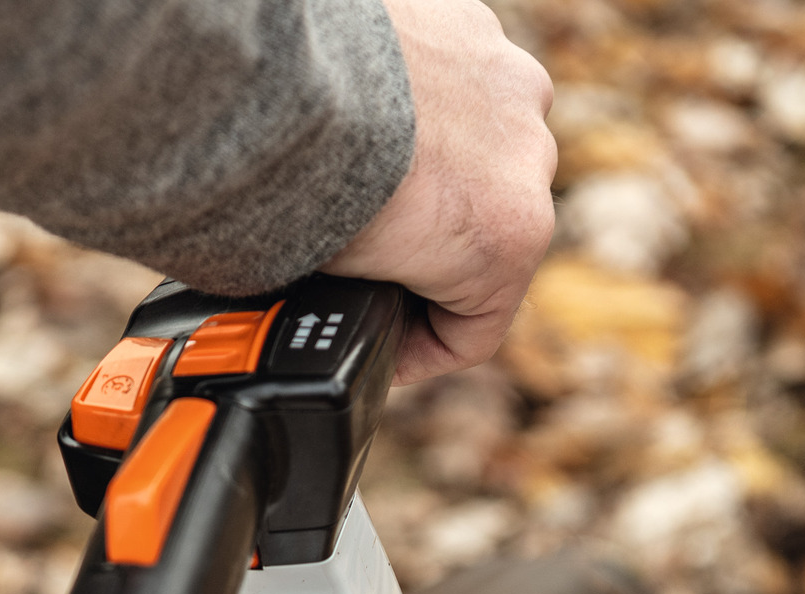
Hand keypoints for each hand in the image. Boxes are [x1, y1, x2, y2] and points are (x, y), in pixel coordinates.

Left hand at [326, 0, 556, 384]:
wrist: (275, 79)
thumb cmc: (299, 187)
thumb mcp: (326, 284)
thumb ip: (354, 302)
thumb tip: (319, 318)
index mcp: (508, 239)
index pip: (476, 325)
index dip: (417, 349)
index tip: (377, 344)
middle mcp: (529, 158)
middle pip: (481, 226)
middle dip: (423, 245)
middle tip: (355, 255)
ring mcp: (505, 83)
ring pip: (473, 145)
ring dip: (426, 163)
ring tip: (355, 172)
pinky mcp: (469, 23)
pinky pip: (448, 78)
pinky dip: (411, 97)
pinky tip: (356, 111)